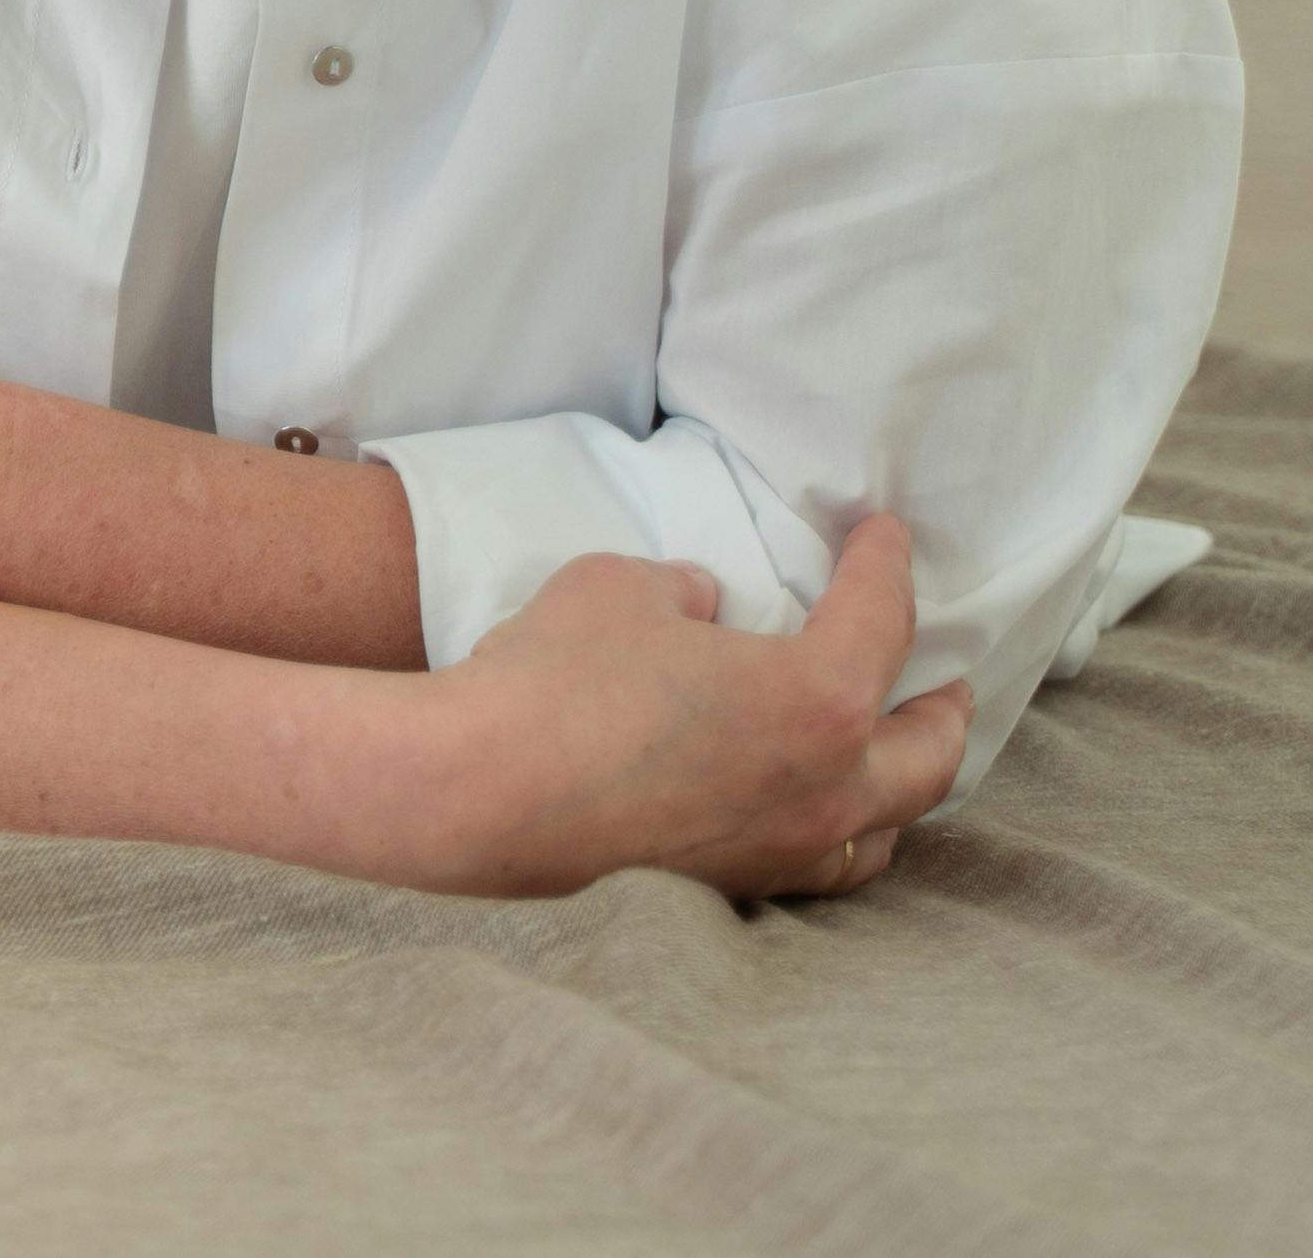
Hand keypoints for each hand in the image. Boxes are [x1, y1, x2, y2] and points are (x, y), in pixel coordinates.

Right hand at [419, 514, 973, 900]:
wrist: (482, 790)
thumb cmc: (557, 678)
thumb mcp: (619, 586)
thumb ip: (682, 591)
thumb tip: (700, 608)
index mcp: (819, 699)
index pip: (883, 619)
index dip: (888, 565)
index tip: (887, 536)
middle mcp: (829, 788)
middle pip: (932, 753)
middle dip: (943, 706)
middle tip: (940, 676)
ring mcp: (786, 849)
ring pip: (887, 828)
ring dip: (897, 786)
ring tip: (884, 757)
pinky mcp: (736, 887)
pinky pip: (821, 865)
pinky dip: (836, 833)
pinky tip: (807, 814)